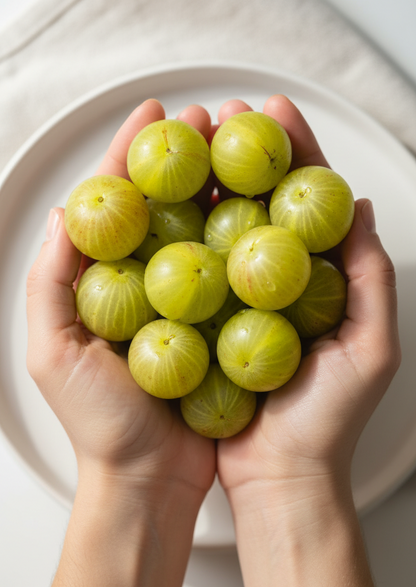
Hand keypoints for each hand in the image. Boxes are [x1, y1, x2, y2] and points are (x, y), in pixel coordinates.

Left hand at [26, 99, 215, 586]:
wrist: (150, 478)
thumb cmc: (99, 423)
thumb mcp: (52, 351)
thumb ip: (51, 281)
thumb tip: (68, 211)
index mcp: (101, 278)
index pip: (114, 200)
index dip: (130, 151)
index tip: (154, 114)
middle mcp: (144, 279)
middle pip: (164, 201)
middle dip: (184, 153)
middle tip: (211, 117)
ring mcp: (184, 298)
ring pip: (202, 227)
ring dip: (219, 183)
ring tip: (241, 147)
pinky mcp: (218, 319)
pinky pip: (231, 268)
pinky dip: (244, 235)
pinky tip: (261, 209)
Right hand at [215, 95, 400, 586]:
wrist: (279, 475)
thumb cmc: (328, 420)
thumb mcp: (371, 347)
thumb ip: (370, 277)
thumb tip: (360, 209)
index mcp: (320, 278)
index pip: (310, 201)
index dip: (296, 152)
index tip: (275, 111)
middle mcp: (277, 280)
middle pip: (262, 202)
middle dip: (245, 153)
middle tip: (224, 114)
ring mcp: (238, 297)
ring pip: (223, 227)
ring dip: (209, 183)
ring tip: (191, 142)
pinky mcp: (206, 319)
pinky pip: (193, 269)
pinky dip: (182, 236)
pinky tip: (166, 206)